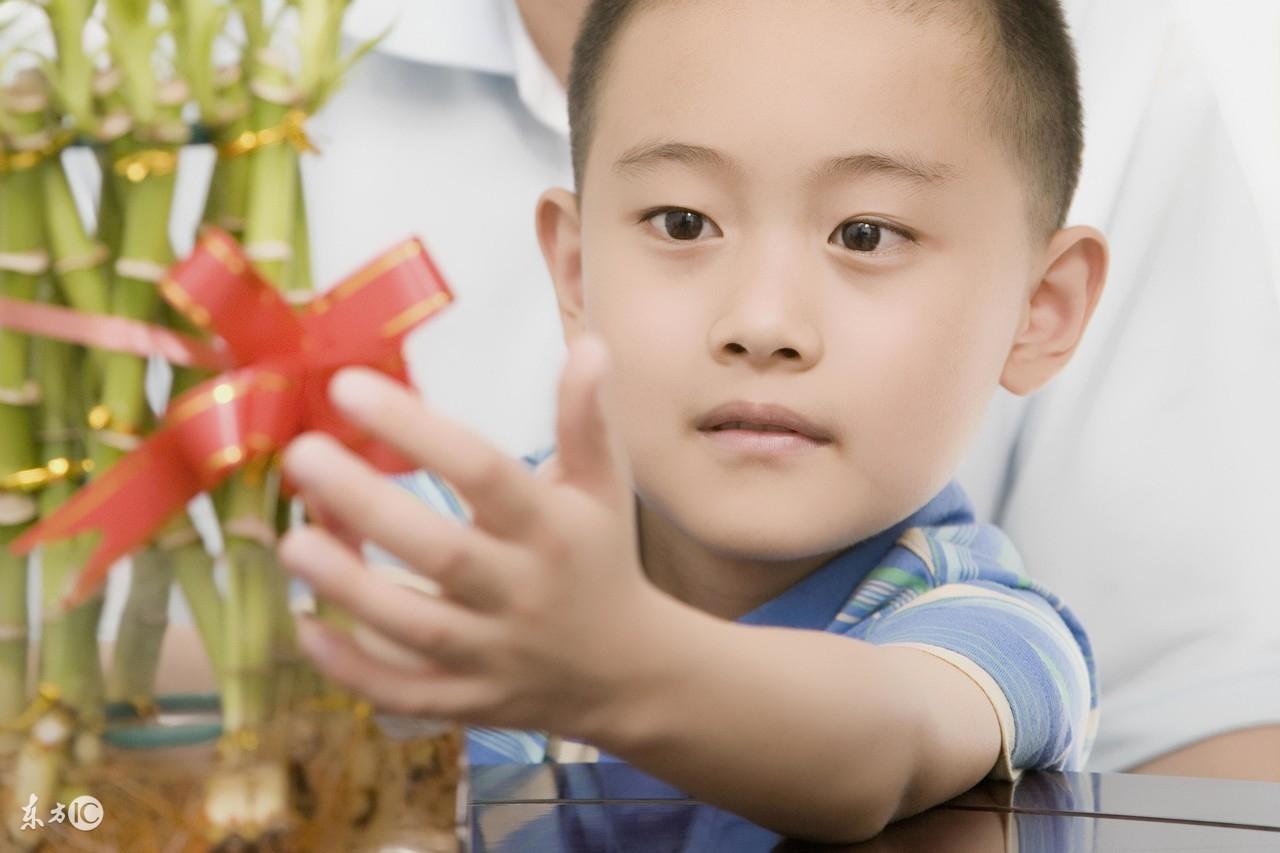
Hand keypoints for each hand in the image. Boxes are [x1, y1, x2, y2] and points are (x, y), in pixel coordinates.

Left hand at [278, 335, 668, 739]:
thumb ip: (585, 419)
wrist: (626, 670)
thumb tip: (590, 344)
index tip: (347, 387)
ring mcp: (495, 653)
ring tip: (289, 542)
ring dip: (348, 588)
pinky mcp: (469, 699)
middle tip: (300, 456)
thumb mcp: (603, 487)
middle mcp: (523, 591)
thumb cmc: (599, 558)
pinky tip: (303, 628)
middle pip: (442, 553)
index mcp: (552, 529)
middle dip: (367, 506)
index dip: (417, 430)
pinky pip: (406, 693)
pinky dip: (354, 669)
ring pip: (415, 629)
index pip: (483, 473)